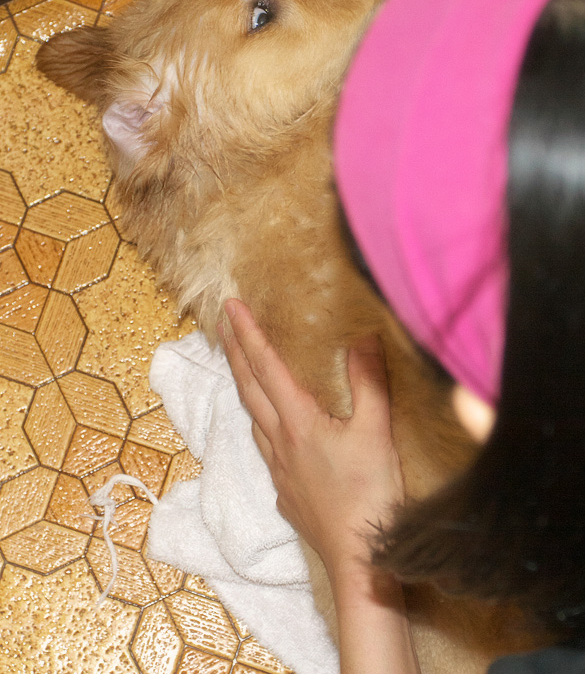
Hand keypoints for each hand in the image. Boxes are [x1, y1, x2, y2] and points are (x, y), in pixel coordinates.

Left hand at [220, 298, 404, 581]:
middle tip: (221, 323)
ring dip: (244, 387)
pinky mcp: (286, 494)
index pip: (267, 366)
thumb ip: (369, 382)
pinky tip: (274, 431)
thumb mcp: (376, 432)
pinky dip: (262, 425)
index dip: (249, 333)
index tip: (230, 305)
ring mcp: (279, 470)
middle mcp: (280, 442)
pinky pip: (266, 449)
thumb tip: (363, 337)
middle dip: (234, 352)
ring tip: (241, 368)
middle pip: (249, 388)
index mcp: (299, 422)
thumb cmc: (369, 494)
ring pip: (253, 419)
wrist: (358, 558)